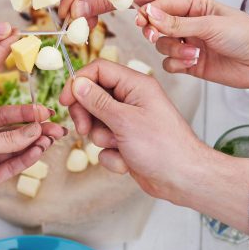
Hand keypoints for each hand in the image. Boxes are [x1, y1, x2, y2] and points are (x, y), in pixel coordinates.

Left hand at [0, 105, 64, 221]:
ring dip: (35, 145)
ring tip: (52, 139)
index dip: (27, 114)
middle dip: (37, 130)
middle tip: (58, 128)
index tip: (46, 112)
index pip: (6, 116)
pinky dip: (26, 159)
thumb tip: (34, 130)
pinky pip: (12, 166)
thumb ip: (7, 139)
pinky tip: (38, 152)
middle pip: (16, 133)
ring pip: (17, 150)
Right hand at [58, 60, 248, 232]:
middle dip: (87, 115)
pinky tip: (127, 161)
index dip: (79, 82)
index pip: (99, 70)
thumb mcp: (124, 120)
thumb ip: (97, 101)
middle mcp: (132, 100)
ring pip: (97, 123)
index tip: (66, 101)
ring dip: (102, 139)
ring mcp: (129, 121)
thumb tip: (78, 84)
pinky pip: (106, 144)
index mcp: (136, 85)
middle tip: (85, 129)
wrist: (182, 179)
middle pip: (93, 96)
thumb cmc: (163, 147)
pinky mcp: (127, 141)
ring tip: (118, 147)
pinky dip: (112, 155)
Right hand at [137, 0, 248, 88]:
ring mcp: (190, 45)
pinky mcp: (191, 64)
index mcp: (197, 7)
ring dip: (173, 50)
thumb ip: (177, 23)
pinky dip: (177, 64)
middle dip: (155, 32)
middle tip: (154, 36)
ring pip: (163, 46)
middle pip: (158, 27)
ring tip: (193, 53)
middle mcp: (191, 25)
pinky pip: (170, 64)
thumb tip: (151, 13)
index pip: (164, 5)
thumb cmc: (247, 36)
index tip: (141, 18)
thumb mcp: (210, 24)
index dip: (150, 12)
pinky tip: (193, 62)